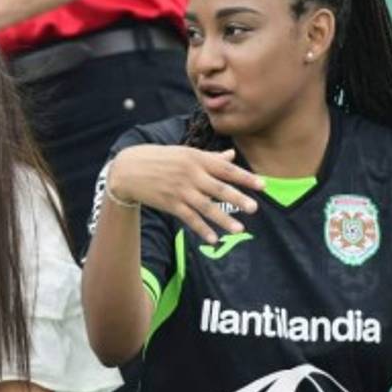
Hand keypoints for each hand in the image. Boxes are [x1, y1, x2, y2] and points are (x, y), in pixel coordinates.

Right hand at [110, 145, 264, 243]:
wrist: (128, 170)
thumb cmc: (159, 159)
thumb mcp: (184, 153)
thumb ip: (210, 157)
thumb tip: (232, 155)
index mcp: (196, 159)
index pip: (226, 169)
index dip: (245, 177)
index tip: (262, 185)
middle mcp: (190, 174)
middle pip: (219, 188)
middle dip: (237, 198)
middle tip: (254, 209)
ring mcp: (180, 190)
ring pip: (206, 207)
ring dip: (222, 219)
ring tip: (238, 229)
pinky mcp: (170, 204)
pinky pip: (189, 218)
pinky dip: (201, 229)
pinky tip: (213, 239)